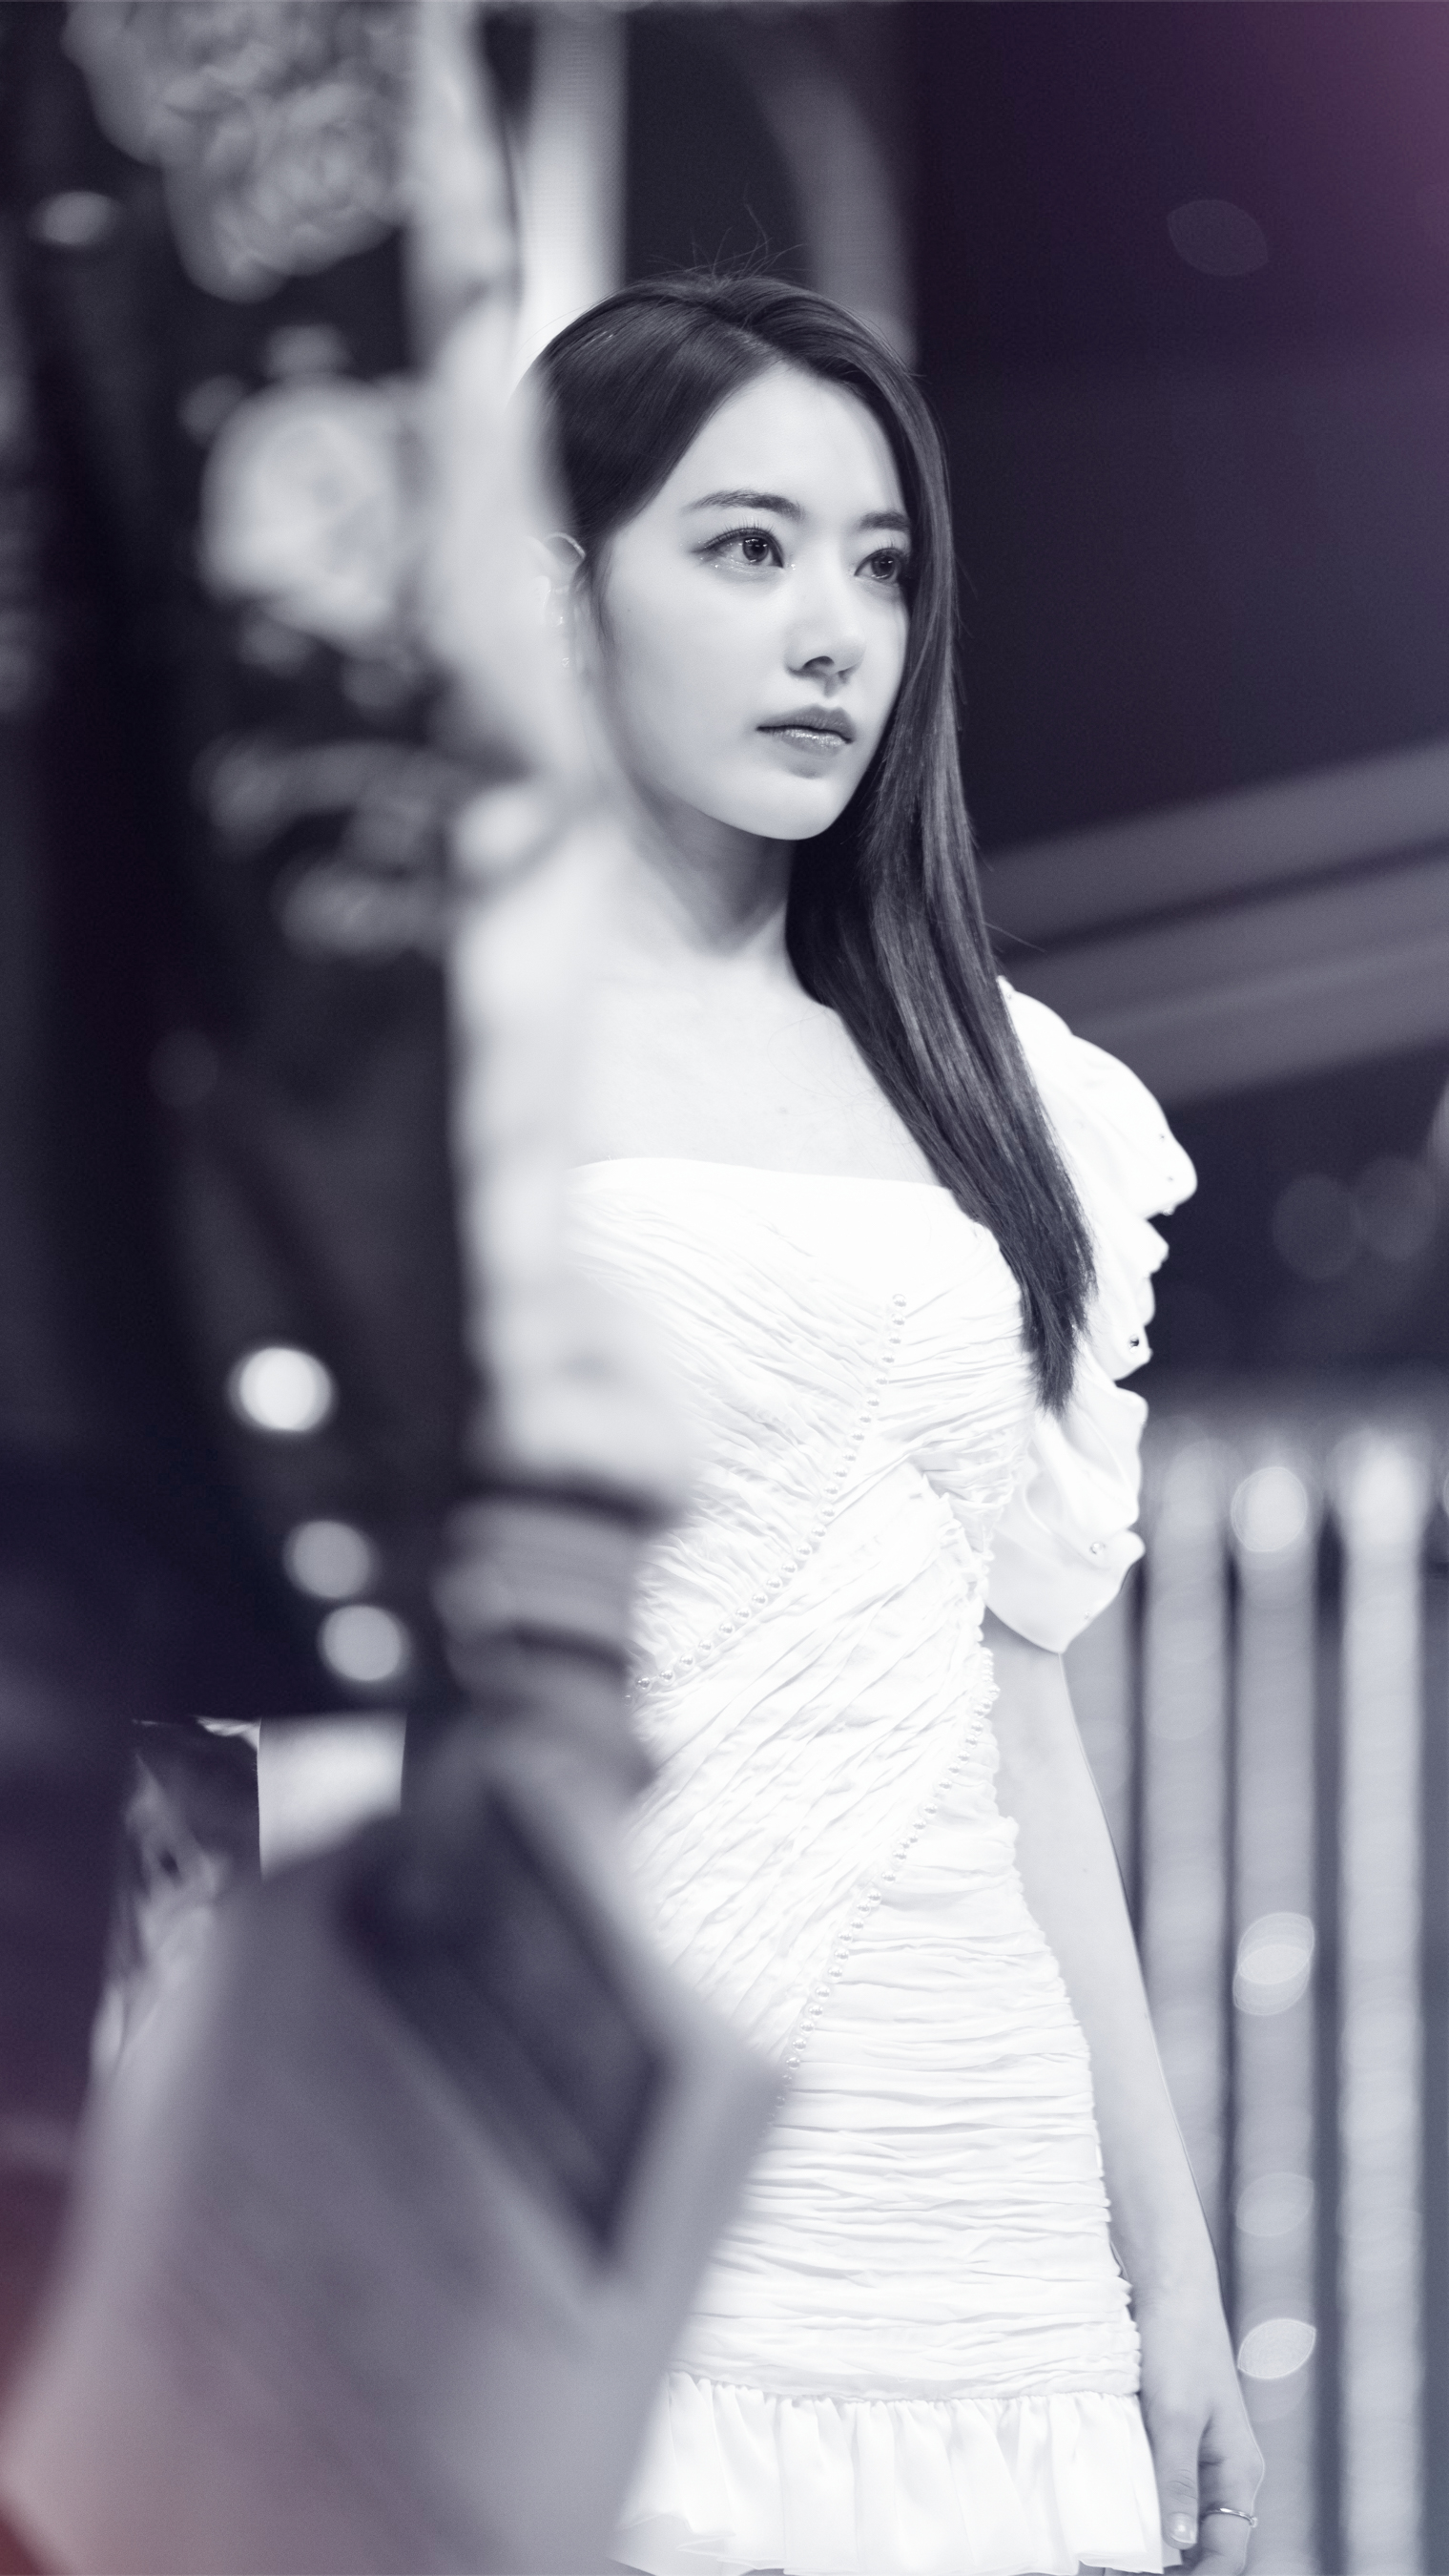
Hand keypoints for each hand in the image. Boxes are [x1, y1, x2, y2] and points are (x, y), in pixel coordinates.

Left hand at [1134, 2280, 1263, 2573]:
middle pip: (1206, 2541)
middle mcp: (1224, 2470)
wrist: (1168, 2284)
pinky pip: (1161, 2486)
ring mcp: (1197, 2454)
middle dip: (1171, 2566)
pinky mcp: (1171, 2438)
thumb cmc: (1178, 2344)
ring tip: (1110, 2557)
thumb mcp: (1175, 2414)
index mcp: (1239, 2470)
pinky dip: (1139, 2506)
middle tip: (1119, 2571)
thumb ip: (1177, 2479)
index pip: (1230, 2551)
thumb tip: (1179, 2547)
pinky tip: (1109, 2516)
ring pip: (1180, 2517)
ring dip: (1151, 2539)